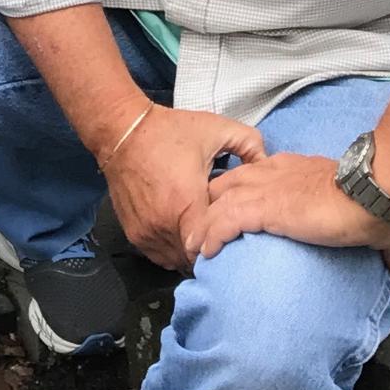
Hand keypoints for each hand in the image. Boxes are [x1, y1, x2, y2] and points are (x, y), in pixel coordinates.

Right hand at [104, 103, 265, 271]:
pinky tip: (182, 233)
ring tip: (203, 235)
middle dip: (210, 249)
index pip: (211, 245)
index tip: (233, 232)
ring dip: (190, 252)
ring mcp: (146, 232)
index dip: (225, 241)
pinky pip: (158, 256)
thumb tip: (267, 164)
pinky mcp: (133, 233)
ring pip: (176, 261)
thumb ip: (250, 144)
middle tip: (221, 235)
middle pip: (195, 258)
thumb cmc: (169, 131)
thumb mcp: (216, 129)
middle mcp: (164, 224)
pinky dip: (172, 249)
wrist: (122, 130)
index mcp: (187, 203)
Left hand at [193, 151, 389, 275]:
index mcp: (293, 172)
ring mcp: (267, 189)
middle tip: (204, 235)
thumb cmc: (374, 206)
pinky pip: (224, 220)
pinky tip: (206, 253)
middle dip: (210, 207)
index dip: (239, 196)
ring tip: (196, 252)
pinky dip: (211, 236)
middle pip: (225, 183)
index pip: (253, 176)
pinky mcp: (265, 207)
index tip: (231, 218)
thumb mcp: (381, 230)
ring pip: (217, 201)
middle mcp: (273, 174)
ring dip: (204, 226)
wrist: (372, 192)